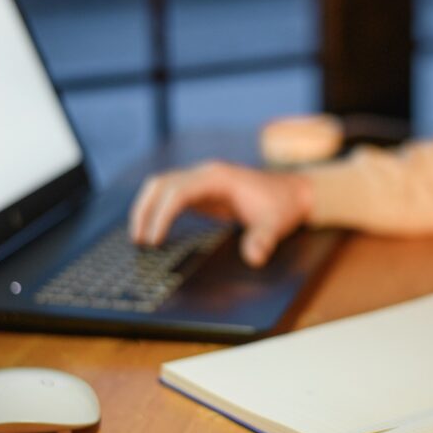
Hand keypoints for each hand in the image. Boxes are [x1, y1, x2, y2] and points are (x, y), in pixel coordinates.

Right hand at [129, 161, 312, 266]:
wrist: (294, 191)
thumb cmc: (283, 205)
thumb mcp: (276, 224)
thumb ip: (264, 240)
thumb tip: (254, 258)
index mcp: (218, 177)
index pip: (179, 191)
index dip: (162, 214)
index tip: (154, 239)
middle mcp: (206, 174)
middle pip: (162, 184)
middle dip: (145, 211)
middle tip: (138, 241)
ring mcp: (202, 180)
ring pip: (162, 186)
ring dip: (146, 208)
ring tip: (138, 237)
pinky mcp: (202, 191)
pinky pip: (171, 195)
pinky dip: (158, 209)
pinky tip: (154, 231)